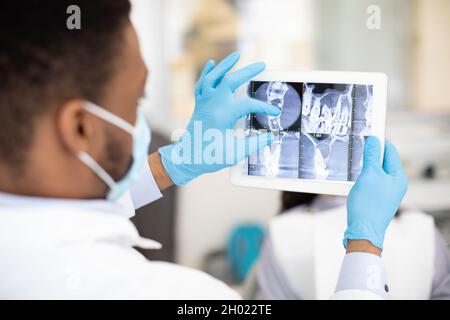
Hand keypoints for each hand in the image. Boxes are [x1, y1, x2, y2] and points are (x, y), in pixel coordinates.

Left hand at [159, 52, 279, 185]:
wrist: (186, 159)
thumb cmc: (210, 157)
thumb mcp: (235, 153)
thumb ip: (255, 144)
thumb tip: (272, 136)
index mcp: (222, 115)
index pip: (248, 104)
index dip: (263, 107)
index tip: (275, 112)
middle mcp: (212, 105)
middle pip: (230, 81)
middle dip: (247, 71)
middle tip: (262, 64)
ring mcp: (204, 104)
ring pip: (213, 78)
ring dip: (225, 65)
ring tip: (236, 55)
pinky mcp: (199, 106)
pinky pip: (201, 85)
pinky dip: (206, 73)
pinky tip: (211, 63)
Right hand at [344, 137, 407, 250]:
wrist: (363, 232)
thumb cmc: (368, 205)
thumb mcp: (369, 175)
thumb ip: (372, 156)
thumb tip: (374, 140)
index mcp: (398, 177)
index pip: (390, 151)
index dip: (378, 141)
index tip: (366, 134)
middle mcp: (395, 184)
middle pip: (383, 161)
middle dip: (370, 154)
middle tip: (357, 147)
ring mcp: (386, 192)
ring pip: (375, 171)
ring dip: (365, 166)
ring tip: (355, 164)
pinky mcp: (376, 199)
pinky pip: (371, 181)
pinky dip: (363, 177)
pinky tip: (354, 179)